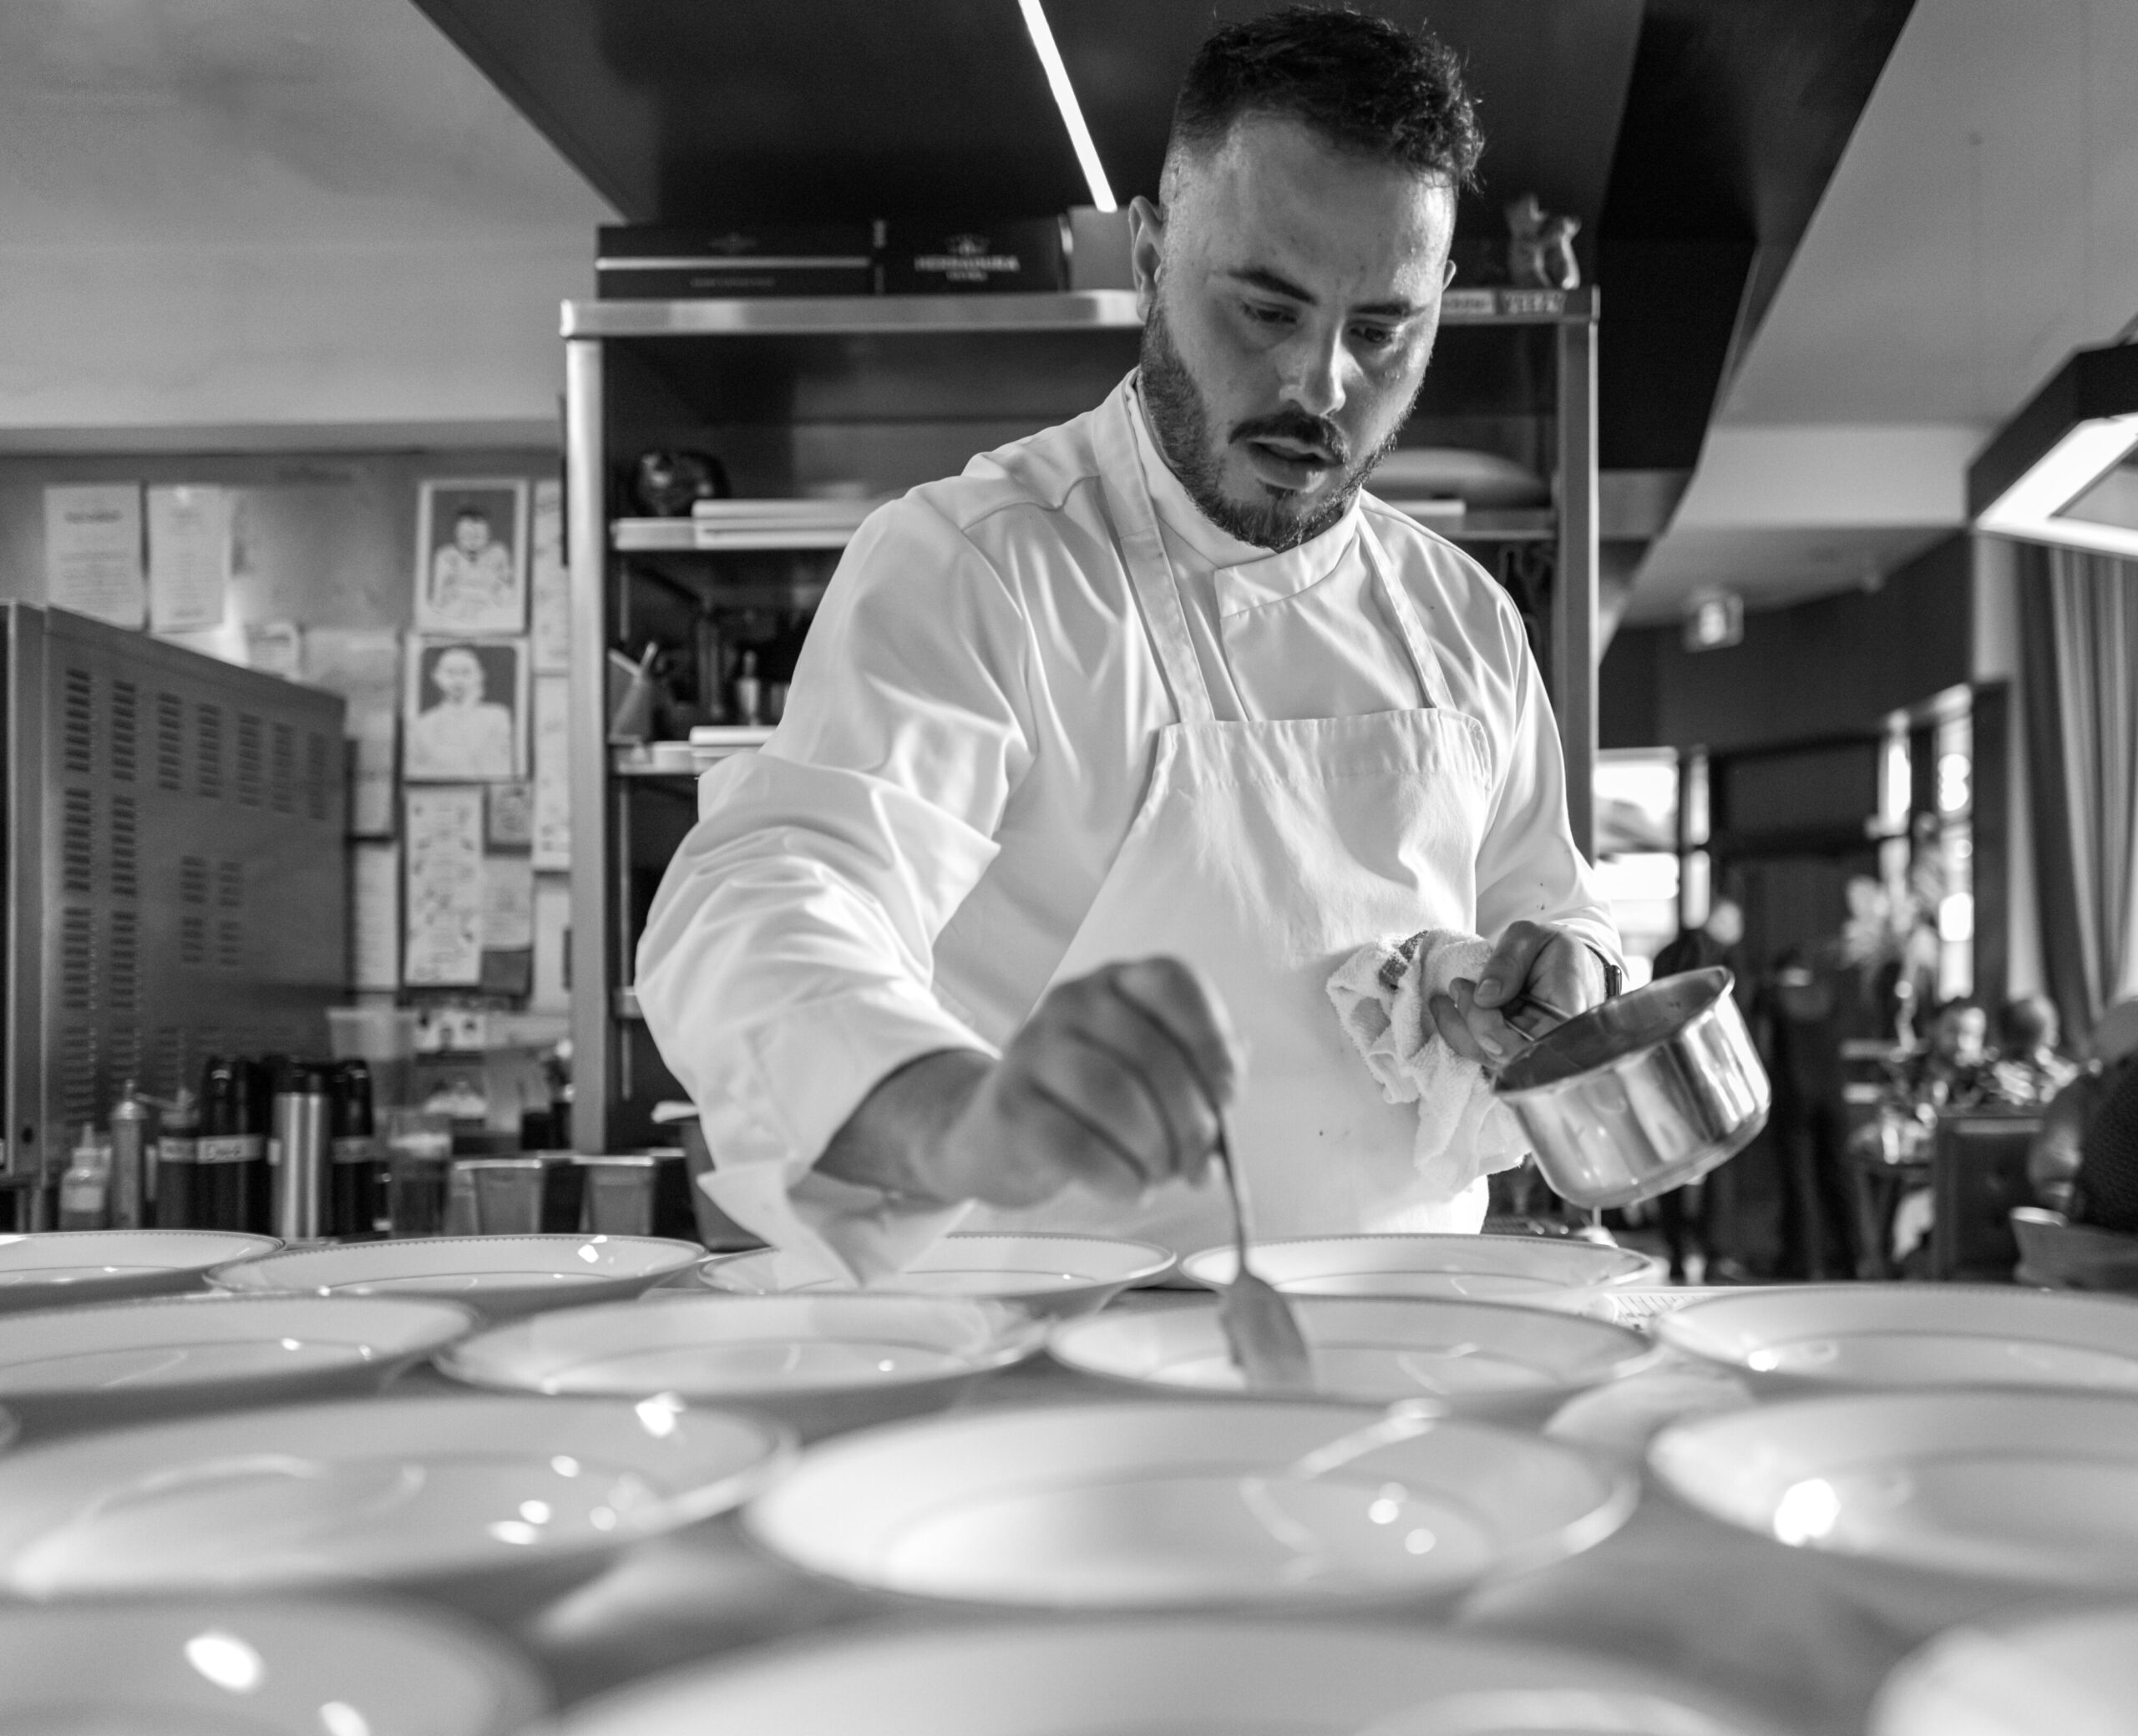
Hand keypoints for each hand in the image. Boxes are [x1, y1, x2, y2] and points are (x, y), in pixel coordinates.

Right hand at [870, 958, 1239, 1209]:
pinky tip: (1130, 1189)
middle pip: (1152, 1055)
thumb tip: (1224, 1106)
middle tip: (1198, 1163)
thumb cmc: (1091, 1102)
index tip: (1228, 1096)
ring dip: (1154, 1150)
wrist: (999, 1132)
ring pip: (1115, 1096)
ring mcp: (1034, 1048)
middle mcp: (1073, 1001)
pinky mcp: (1010, 1104)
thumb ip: (1196, 1077)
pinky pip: (1077, 1144)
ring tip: (1159, 1174)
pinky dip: (1118, 1177)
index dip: (1212, 1040)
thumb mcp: (1146, 1073)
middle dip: (1190, 1122)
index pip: (1175, 983)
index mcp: (1119, 983)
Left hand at [1426, 921, 1607, 1067]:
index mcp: (1570, 1009)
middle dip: (1472, 1023)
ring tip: (1446, 996)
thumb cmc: (1547, 948)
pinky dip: (1459, 1033)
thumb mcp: (1529, 937)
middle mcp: (1556, 1039)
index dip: (1494, 1029)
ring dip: (1459, 1030)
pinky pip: (1483, 1055)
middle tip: (1457, 986)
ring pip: (1490, 1060)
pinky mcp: (1515, 1053)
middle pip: (1507, 1055)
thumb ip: (1508, 961)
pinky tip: (1447, 1008)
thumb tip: (1484, 996)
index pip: (1532, 1040)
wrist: (1557, 963)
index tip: (1475, 993)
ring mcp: (1536, 1050)